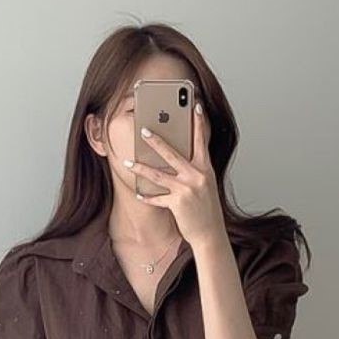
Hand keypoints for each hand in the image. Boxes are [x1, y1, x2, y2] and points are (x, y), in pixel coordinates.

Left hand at [123, 102, 225, 248]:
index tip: (195, 106)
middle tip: (143, 130)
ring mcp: (187, 189)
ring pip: (159, 175)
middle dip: (156, 141)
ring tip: (128, 161)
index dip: (198, 123)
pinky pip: (158, 198)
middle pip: (173, 154)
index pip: (201, 141)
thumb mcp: (205, 185)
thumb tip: (178, 158)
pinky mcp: (178, 203)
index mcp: (205, 169)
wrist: (210, 233)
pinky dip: (148, 197)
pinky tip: (139, 194)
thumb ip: (195, 170)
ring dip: (141, 168)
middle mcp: (196, 176)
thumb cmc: (206, 208)